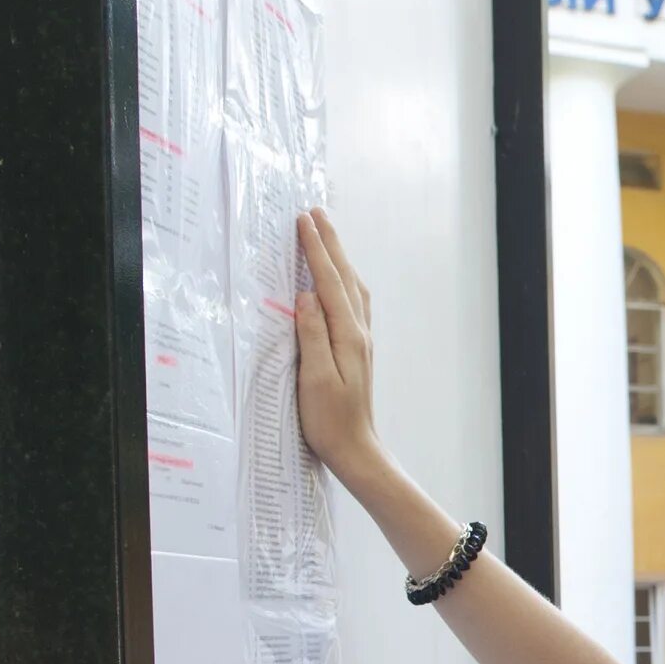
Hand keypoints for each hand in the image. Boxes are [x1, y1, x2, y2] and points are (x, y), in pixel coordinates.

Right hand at [294, 208, 375, 476]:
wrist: (356, 450)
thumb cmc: (330, 421)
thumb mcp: (315, 378)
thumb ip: (312, 335)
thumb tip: (306, 296)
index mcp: (348, 336)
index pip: (328, 282)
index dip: (316, 250)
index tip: (304, 221)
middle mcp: (359, 333)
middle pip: (344, 277)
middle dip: (329, 243)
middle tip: (316, 213)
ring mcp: (361, 341)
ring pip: (351, 287)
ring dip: (338, 258)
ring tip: (326, 235)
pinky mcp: (357, 350)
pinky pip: (351, 302)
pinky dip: (342, 280)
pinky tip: (338, 281)